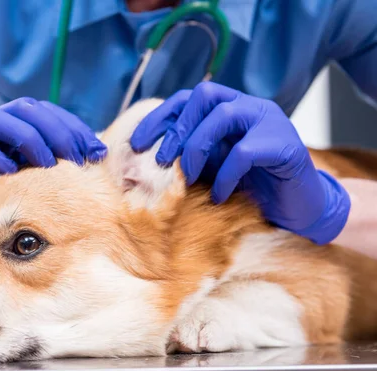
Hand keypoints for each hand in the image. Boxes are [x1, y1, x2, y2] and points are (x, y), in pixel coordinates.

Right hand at [0, 97, 106, 252]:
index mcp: (18, 124)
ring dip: (24, 138)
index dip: (74, 127)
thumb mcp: (37, 181)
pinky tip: (9, 170)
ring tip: (46, 163)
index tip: (95, 152)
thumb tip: (101, 162)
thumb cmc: (5, 198)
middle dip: (54, 130)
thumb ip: (61, 167)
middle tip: (74, 156)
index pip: (50, 112)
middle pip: (26, 109)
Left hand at [130, 82, 349, 244]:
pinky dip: (224, 175)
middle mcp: (252, 107)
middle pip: (206, 95)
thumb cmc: (255, 186)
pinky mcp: (285, 145)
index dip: (160, 116)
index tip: (137, 143)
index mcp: (233, 107)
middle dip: (178, 128)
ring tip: (188, 176)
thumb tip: (154, 155)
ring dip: (197, 147)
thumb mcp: (216, 165)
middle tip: (164, 160)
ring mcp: (271, 122)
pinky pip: (244, 151)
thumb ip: (195, 152)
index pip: (190, 97)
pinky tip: (218, 195)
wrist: (300, 208)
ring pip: (224, 115)